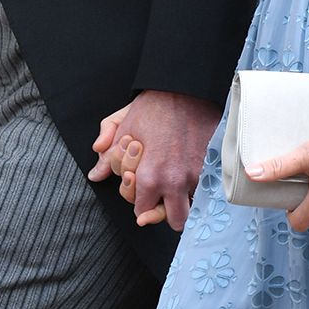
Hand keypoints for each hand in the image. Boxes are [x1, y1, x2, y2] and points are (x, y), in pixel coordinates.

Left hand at [92, 90, 220, 231]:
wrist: (185, 87)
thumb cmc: (154, 106)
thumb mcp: (123, 127)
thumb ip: (107, 156)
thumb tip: (96, 174)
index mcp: (150, 177)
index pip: (143, 212)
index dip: (140, 203)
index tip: (142, 192)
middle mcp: (175, 182)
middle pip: (173, 220)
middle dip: (165, 213)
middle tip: (160, 200)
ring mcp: (197, 175)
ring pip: (193, 210)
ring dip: (184, 204)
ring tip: (177, 191)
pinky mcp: (213, 166)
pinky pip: (209, 191)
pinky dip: (200, 190)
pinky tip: (191, 177)